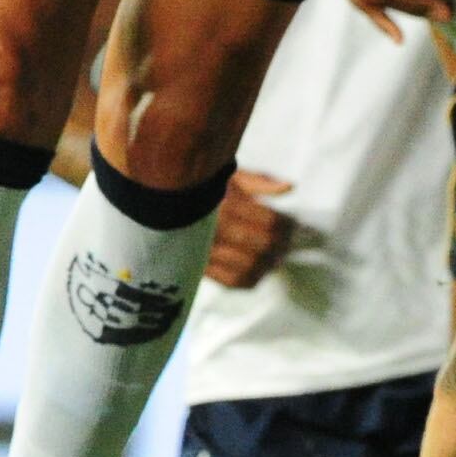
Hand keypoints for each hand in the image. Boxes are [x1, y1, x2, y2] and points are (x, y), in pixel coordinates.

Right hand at [207, 171, 295, 289]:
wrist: (163, 204)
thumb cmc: (200, 185)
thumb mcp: (227, 174)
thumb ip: (259, 181)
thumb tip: (289, 188)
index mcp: (226, 202)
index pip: (270, 221)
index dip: (287, 225)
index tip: (292, 224)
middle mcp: (216, 228)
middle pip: (264, 244)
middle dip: (281, 244)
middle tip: (287, 242)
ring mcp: (207, 251)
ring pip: (250, 266)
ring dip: (269, 264)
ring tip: (276, 257)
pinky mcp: (200, 268)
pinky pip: (233, 281)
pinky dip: (251, 279)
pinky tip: (259, 270)